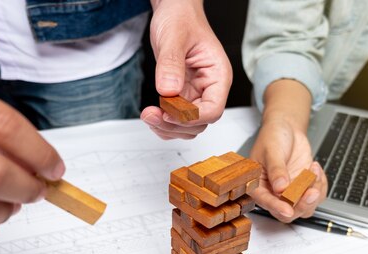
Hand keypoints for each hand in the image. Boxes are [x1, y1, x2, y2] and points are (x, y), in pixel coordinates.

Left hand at [140, 0, 231, 139]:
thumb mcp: (174, 36)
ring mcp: (196, 94)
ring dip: (168, 127)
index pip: (213, 109)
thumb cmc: (181, 18)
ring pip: (188, 126)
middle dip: (175, 124)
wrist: (174, 11)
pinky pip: (176, 120)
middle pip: (199, 122)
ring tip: (149, 114)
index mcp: (218, 76)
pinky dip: (163, 123)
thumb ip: (171, 64)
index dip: (190, 116)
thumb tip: (168, 91)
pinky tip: (152, 114)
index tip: (167, 112)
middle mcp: (209, 88)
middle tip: (151, 114)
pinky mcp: (182, 96)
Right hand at [250, 117, 327, 221]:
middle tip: (311, 192)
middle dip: (302, 205)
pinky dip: (321, 185)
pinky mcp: (305, 187)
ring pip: (305, 207)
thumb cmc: (272, 138)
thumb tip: (280, 188)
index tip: (288, 210)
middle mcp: (275, 193)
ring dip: (314, 194)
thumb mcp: (272, 151)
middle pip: (288, 212)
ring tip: (314, 172)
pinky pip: (317, 196)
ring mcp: (291, 191)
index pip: (266, 202)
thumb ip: (276, 170)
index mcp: (259, 186)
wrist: (286, 128)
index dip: (277, 207)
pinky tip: (315, 169)